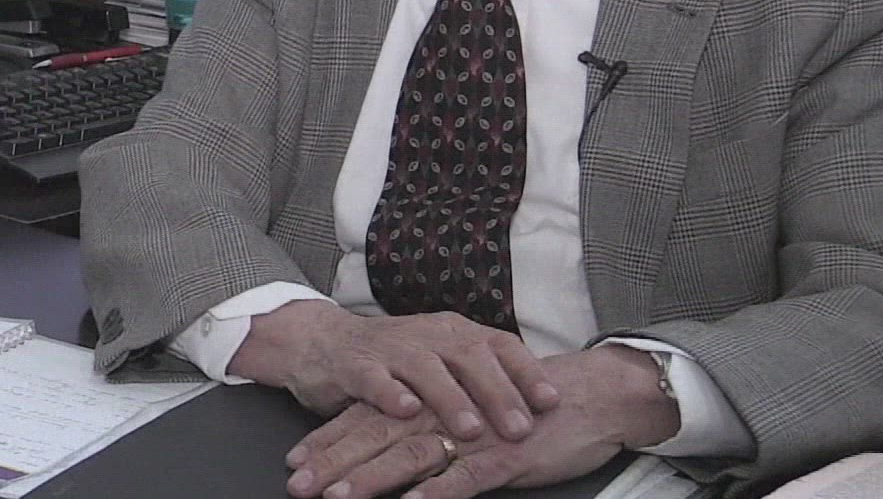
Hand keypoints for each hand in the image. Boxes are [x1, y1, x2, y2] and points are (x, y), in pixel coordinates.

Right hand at [227, 300, 558, 440]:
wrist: (323, 342)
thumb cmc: (395, 360)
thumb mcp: (442, 361)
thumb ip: (480, 379)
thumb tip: (535, 409)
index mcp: (455, 332)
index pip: (501, 345)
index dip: (528, 372)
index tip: (553, 402)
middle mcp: (428, 334)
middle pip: (470, 357)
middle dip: (498, 393)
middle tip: (520, 428)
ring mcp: (391, 347)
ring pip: (426, 368)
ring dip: (450, 397)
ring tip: (471, 428)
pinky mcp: (355, 364)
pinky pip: (374, 377)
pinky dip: (390, 393)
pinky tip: (405, 410)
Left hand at [282, 345, 681, 498]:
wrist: (588, 395)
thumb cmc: (523, 407)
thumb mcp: (467, 410)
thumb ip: (428, 423)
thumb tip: (385, 448)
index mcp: (429, 399)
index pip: (368, 418)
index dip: (328, 440)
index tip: (294, 461)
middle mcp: (442, 412)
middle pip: (376, 436)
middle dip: (333, 463)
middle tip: (298, 484)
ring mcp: (472, 434)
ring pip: (409, 456)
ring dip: (371, 478)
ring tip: (338, 497)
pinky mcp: (502, 456)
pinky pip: (463, 477)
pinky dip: (435, 492)